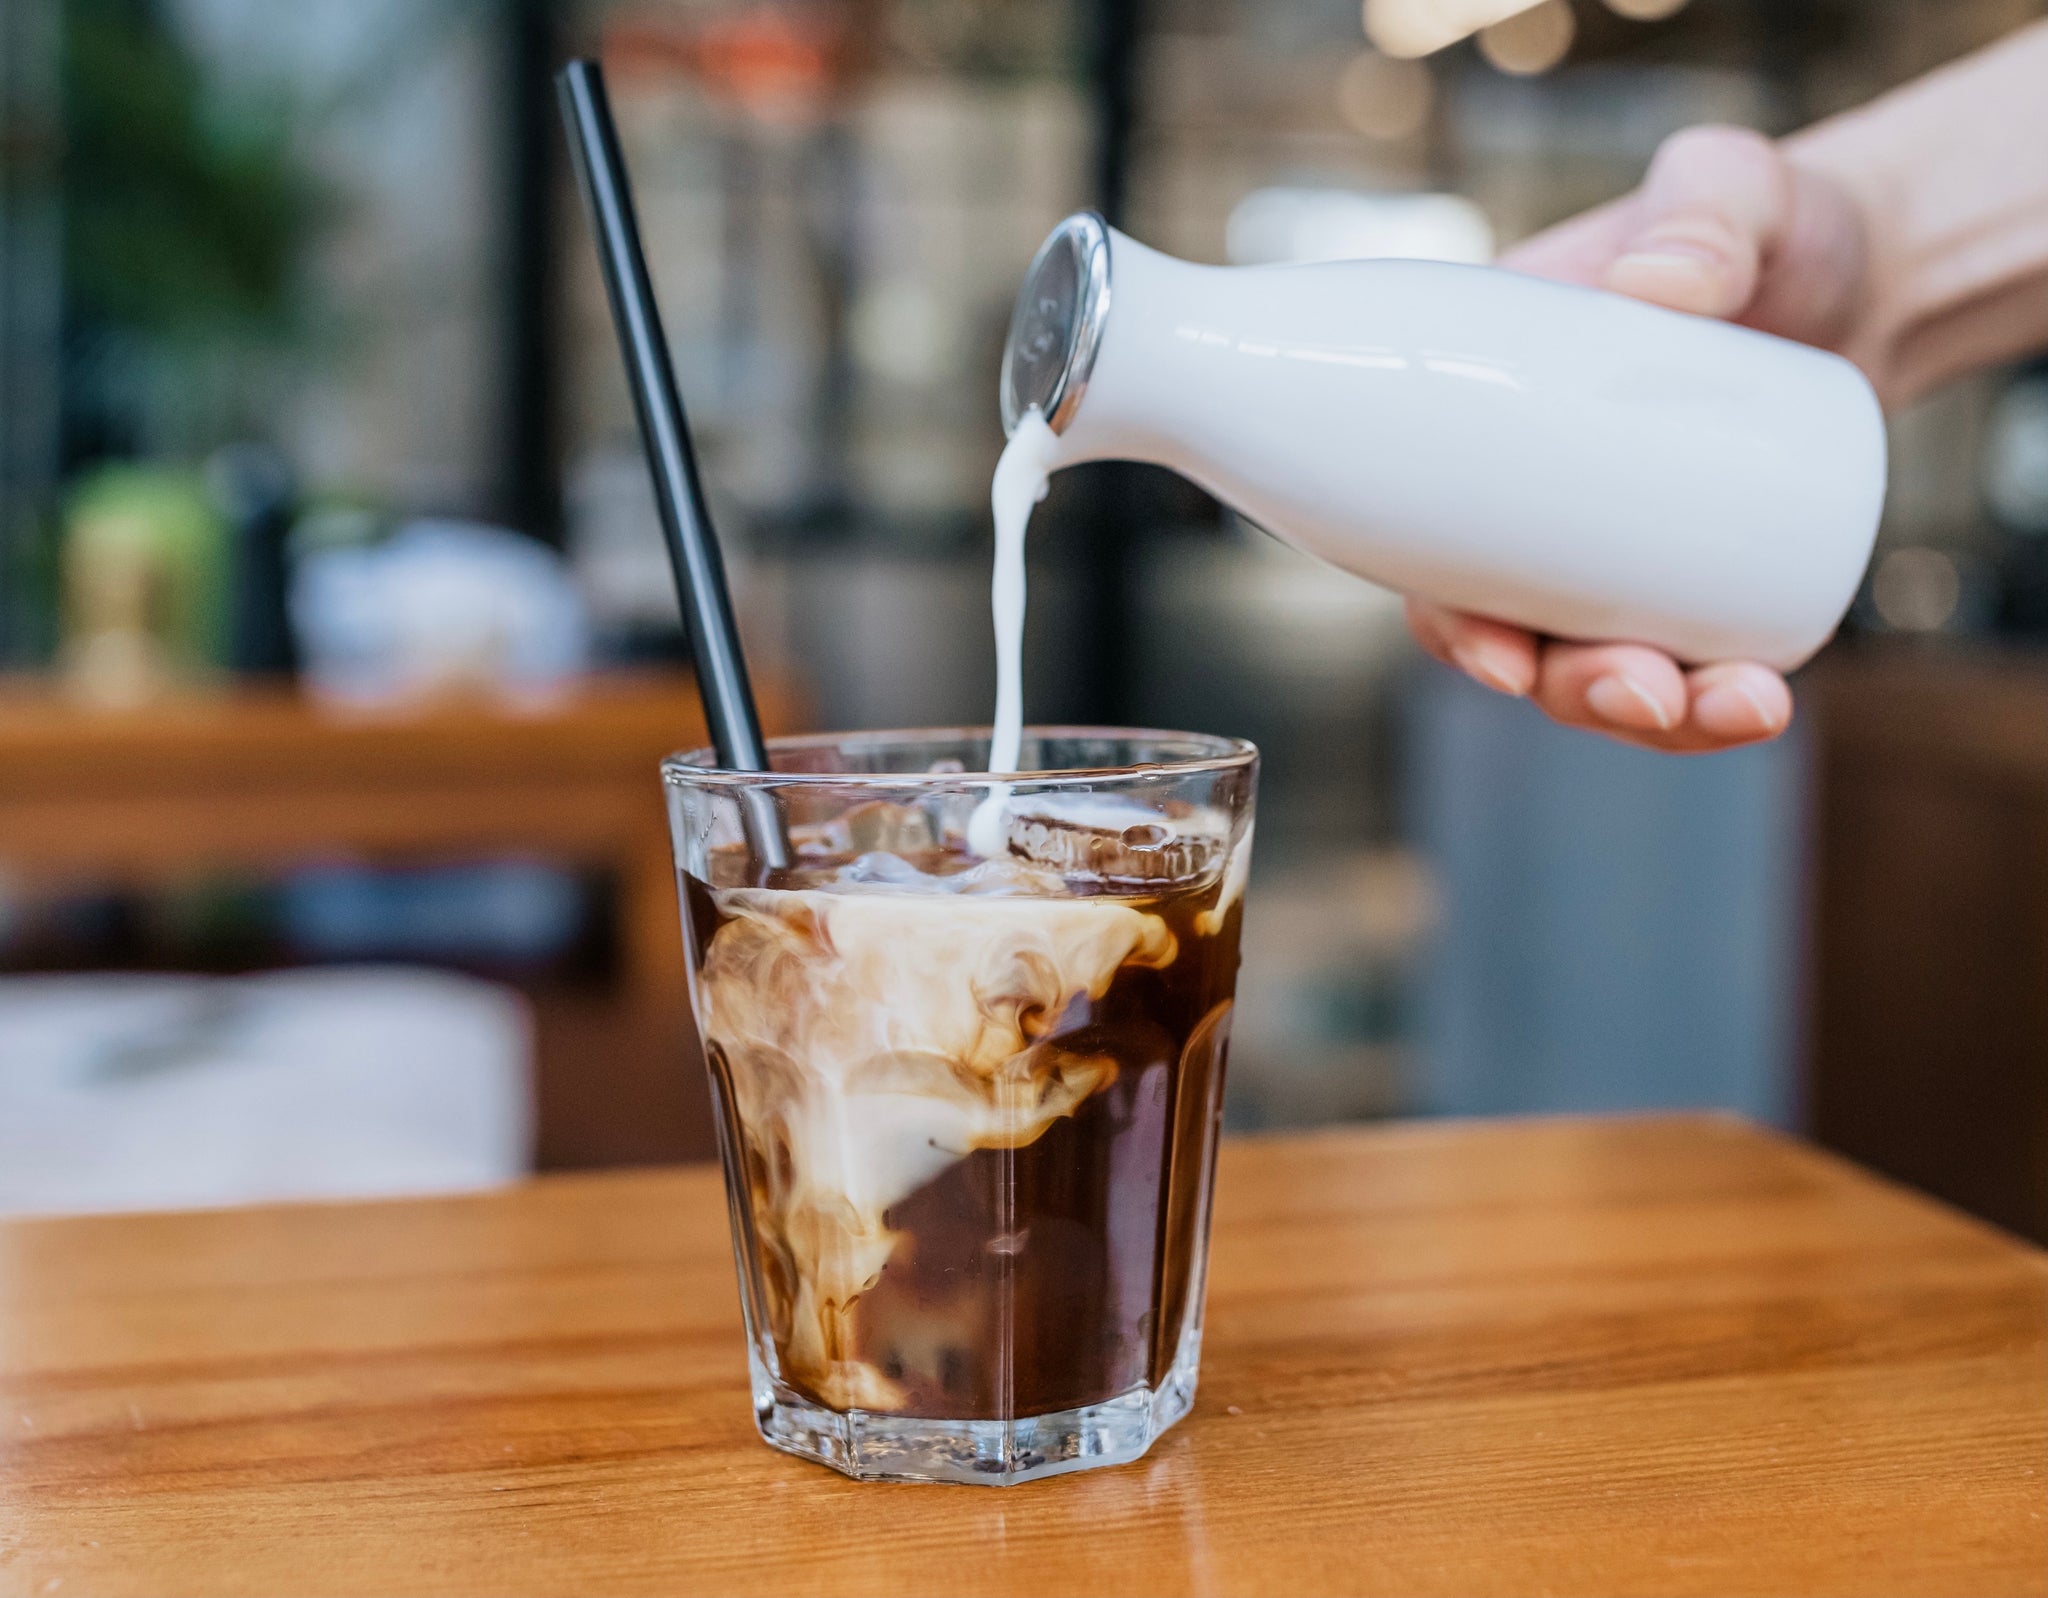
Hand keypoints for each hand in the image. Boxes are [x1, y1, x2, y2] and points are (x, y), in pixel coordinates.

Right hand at [1410, 125, 1873, 751]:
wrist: (1864, 270)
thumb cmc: (1763, 222)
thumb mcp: (1729, 187)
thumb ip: (1702, 210)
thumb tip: (1659, 287)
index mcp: (1489, 422)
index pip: (1434, 552)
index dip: (1453, 624)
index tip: (1500, 655)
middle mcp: (1536, 506)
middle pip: (1517, 638)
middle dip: (1572, 692)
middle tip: (1642, 690)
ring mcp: (1616, 553)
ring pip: (1600, 670)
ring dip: (1650, 718)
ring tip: (1741, 707)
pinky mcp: (1694, 581)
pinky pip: (1685, 668)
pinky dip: (1715, 706)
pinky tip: (1762, 702)